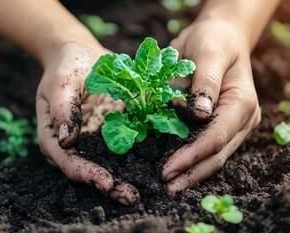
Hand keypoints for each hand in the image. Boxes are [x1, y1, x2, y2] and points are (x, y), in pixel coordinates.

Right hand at [36, 42, 139, 204]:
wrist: (82, 54)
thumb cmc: (68, 64)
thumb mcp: (62, 81)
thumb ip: (62, 108)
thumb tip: (65, 140)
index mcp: (54, 134)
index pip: (68, 161)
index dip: (87, 174)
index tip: (108, 183)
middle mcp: (74, 142)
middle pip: (88, 169)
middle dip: (109, 185)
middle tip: (131, 197)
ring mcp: (92, 137)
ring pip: (106, 162)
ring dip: (124, 176)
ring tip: (142, 190)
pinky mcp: (109, 129)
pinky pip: (121, 146)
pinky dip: (135, 157)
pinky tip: (152, 163)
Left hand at [162, 18, 260, 192]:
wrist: (220, 37)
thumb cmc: (213, 41)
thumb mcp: (208, 52)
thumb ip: (205, 82)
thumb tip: (200, 114)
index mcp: (240, 102)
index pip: (215, 137)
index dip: (191, 156)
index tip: (167, 169)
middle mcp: (241, 119)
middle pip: (217, 154)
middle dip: (191, 172)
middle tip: (166, 186)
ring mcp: (233, 124)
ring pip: (215, 156)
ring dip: (193, 172)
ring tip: (171, 184)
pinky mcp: (222, 124)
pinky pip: (209, 147)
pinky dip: (193, 160)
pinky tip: (178, 168)